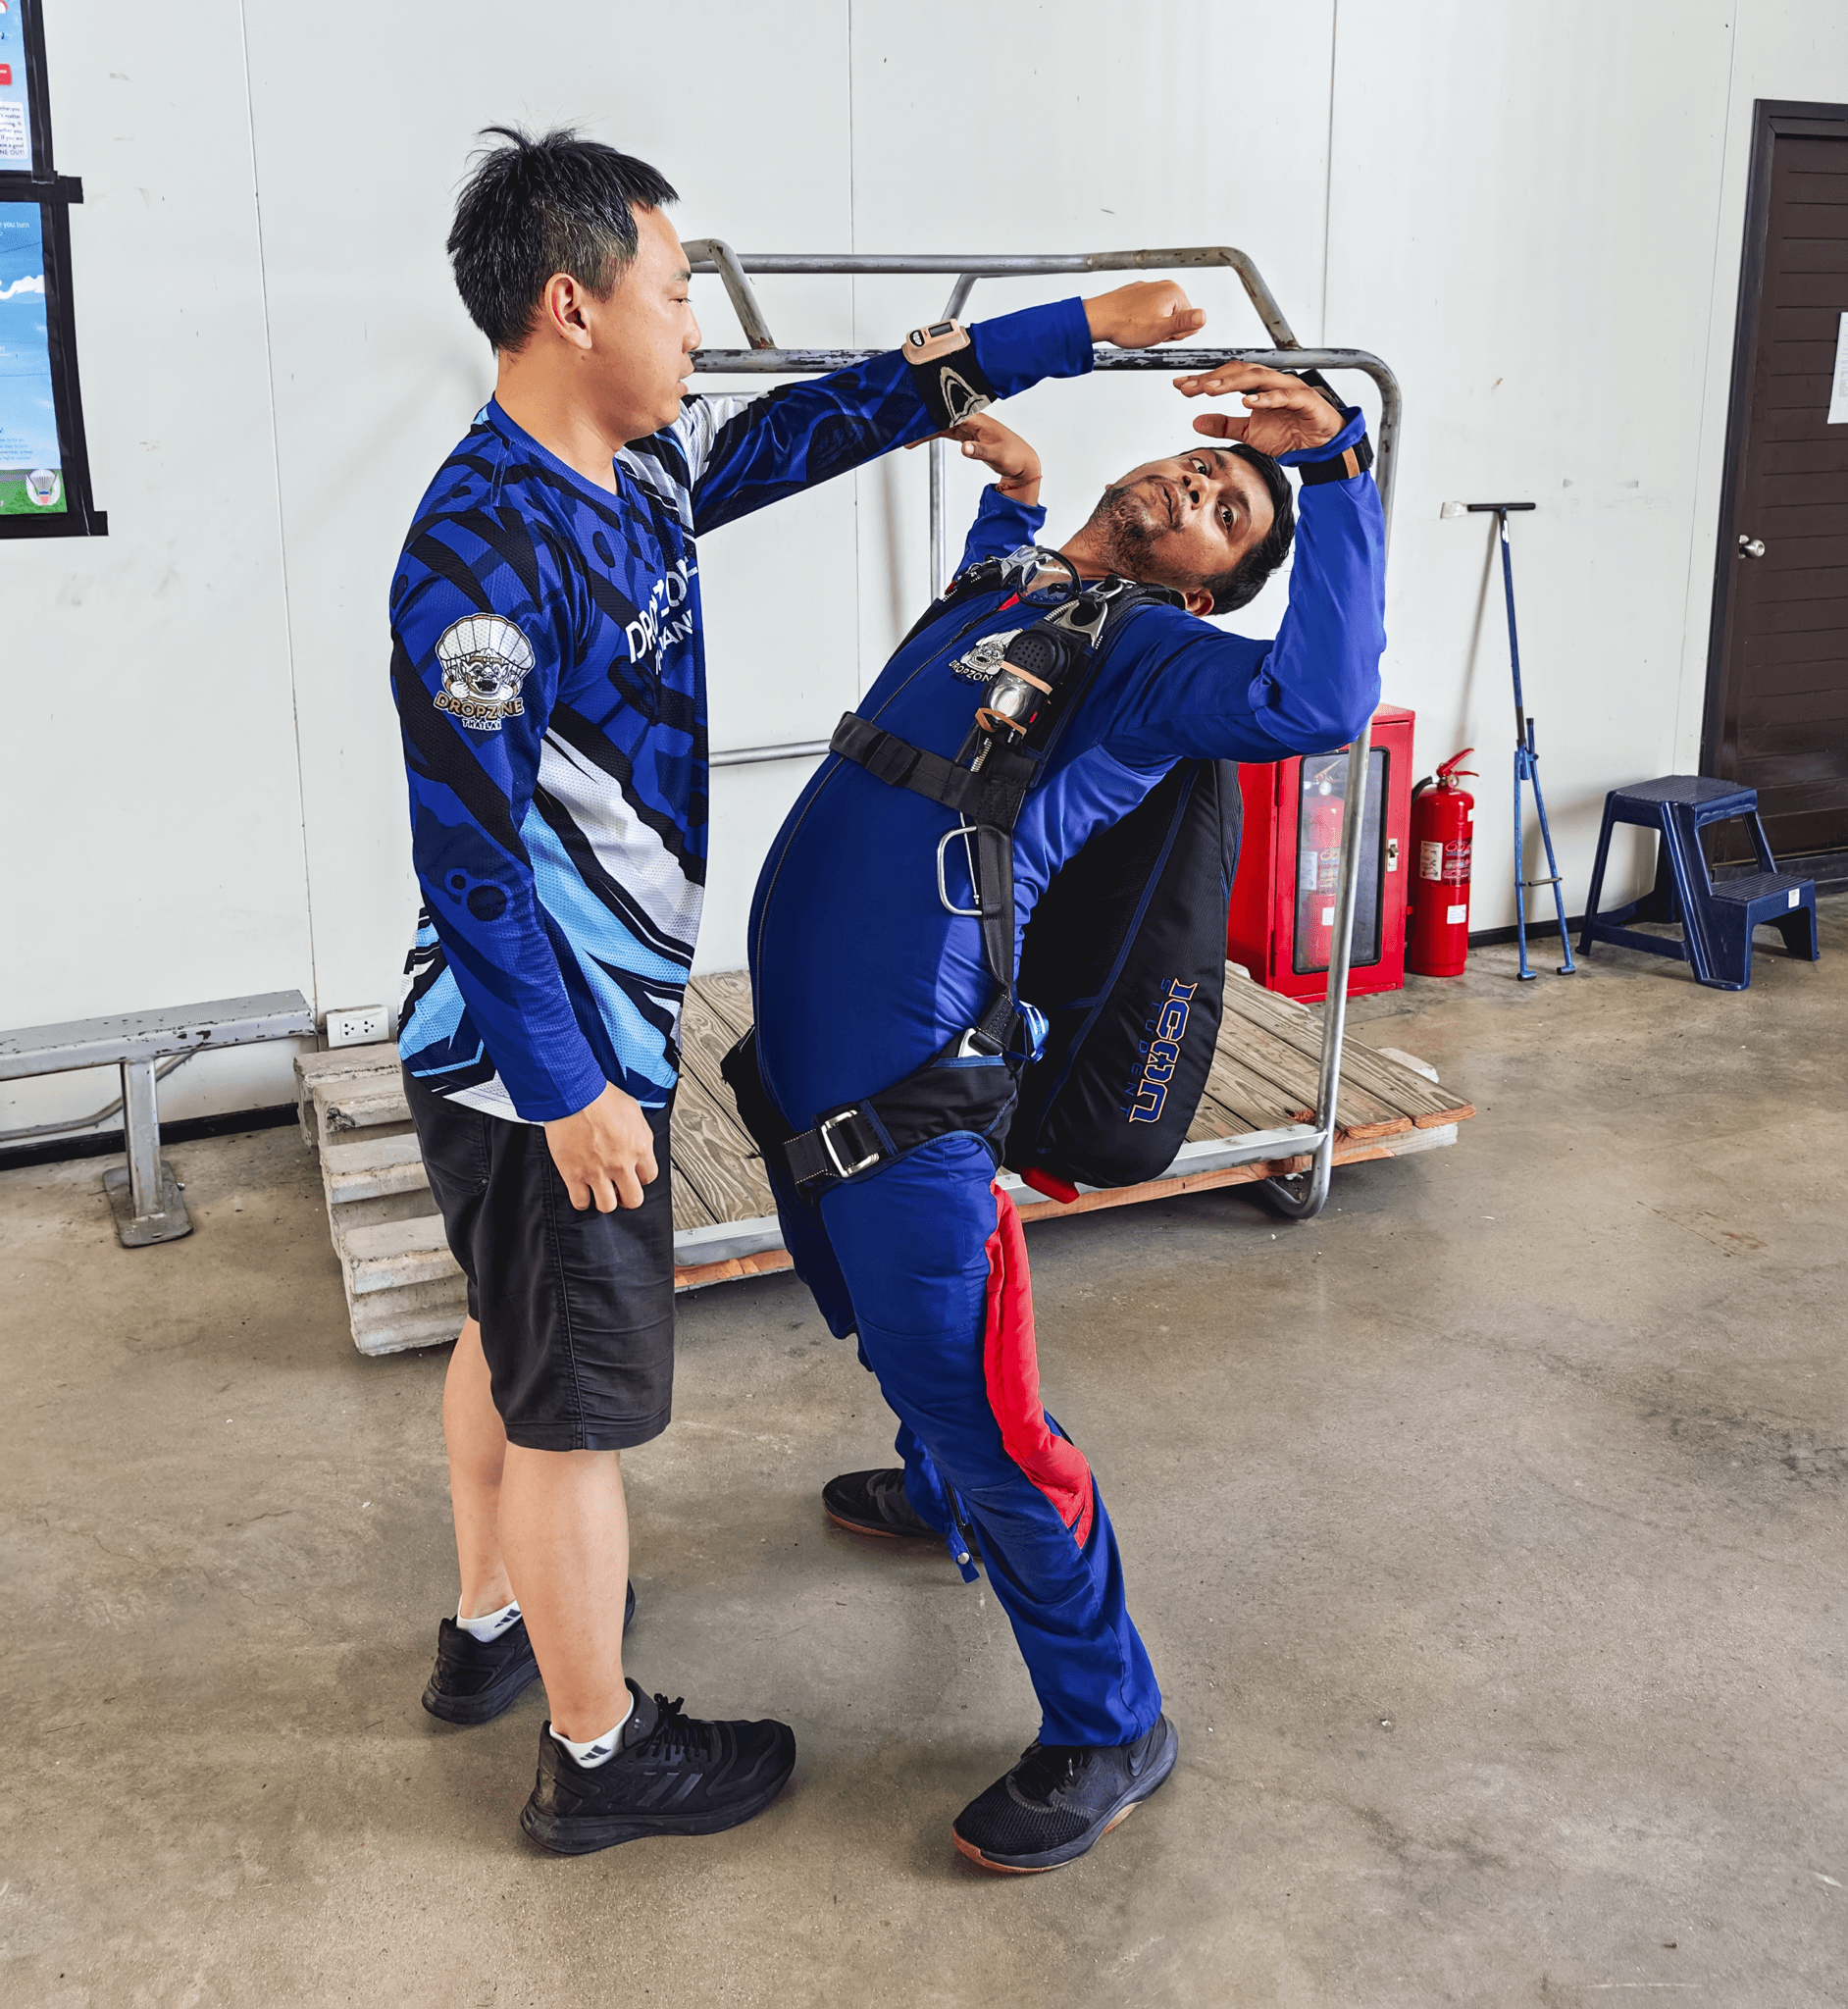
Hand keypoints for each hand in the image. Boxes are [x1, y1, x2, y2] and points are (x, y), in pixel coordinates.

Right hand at [544, 1082, 657, 1211]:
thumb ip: (640, 1133)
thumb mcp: (633, 1111)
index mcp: (639, 1148)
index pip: (649, 1177)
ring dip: (605, 1200)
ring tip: (599, 1191)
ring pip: (607, 1205)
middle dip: (627, 1197)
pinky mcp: (574, 1174)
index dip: (640, 1178)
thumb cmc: (601, 1096)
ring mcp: (597, 1172)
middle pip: (633, 1199)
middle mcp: (621, 1164)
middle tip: (619, 1191)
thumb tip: (641, 1143)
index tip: (633, 1176)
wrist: (574, 1094)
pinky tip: (581, 1191)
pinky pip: (581, 1202)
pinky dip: (581, 1200)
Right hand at [905, 412, 1040, 504]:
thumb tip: (965, 448)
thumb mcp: (997, 456)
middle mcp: (973, 420)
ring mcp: (970, 427)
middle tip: (907, 429)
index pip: (952, 413)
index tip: (919, 417)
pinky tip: (924, 436)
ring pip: (943, 423)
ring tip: (910, 437)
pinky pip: (947, 430)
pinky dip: (935, 433)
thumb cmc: (1015, 456)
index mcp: (979, 420)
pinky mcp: (969, 436)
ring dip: (928, 428)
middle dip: (926, 420)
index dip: (934, 413)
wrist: (1024, 464)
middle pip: (944, 416)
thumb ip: (980, 452)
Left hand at [1083, 281, 1205, 348]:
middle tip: (1149, 332)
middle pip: (1177, 318)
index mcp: (1174, 293)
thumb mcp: (1160, 330)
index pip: (1191, 322)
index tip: (1161, 333)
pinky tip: (1133, 324)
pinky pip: (1149, 311)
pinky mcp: (1138, 294)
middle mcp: (1164, 286)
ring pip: (1163, 316)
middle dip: (1165, 330)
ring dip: (1154, 326)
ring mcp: (1150, 289)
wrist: (1098, 318)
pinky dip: (1143, 320)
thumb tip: (1203, 317)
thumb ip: (1185, 323)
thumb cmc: (1125, 324)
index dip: (1175, 335)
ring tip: (1140, 329)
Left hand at [1173, 361, 1343, 456]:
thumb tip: (1197, 422)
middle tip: (1190, 387)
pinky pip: (1284, 396)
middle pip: (1240, 372)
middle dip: (1213, 378)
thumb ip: (1225, 426)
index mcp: (1258, 386)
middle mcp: (1272, 381)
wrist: (1320, 446)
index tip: (1180, 386)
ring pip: (1259, 378)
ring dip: (1233, 383)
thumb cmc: (1289, 434)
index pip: (1227, 377)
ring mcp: (1289, 388)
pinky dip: (1266, 398)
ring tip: (1211, 390)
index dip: (1204, 380)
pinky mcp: (1305, 400)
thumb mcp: (1249, 434)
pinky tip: (1248, 402)